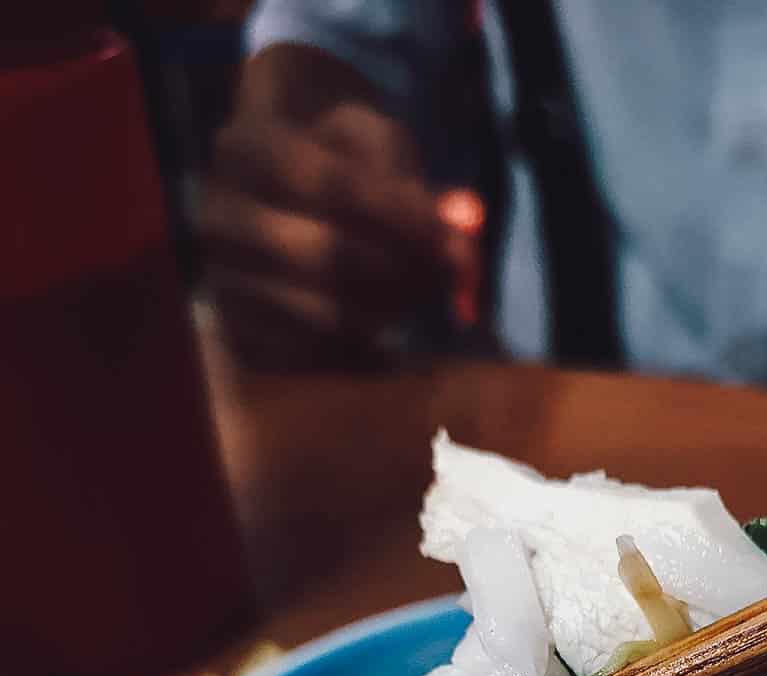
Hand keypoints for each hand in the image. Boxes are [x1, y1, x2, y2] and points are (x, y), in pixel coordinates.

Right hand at [198, 44, 479, 367]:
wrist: (283, 192)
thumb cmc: (337, 157)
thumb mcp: (375, 142)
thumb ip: (416, 182)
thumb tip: (465, 228)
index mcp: (244, 148)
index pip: (329, 183)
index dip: (398, 212)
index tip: (450, 231)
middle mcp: (219, 218)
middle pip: (327, 256)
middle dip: (403, 268)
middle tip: (447, 273)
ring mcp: (223, 282)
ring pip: (324, 315)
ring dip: (392, 313)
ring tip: (420, 297)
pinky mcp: (241, 337)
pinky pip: (316, 359)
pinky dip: (365, 355)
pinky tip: (390, 341)